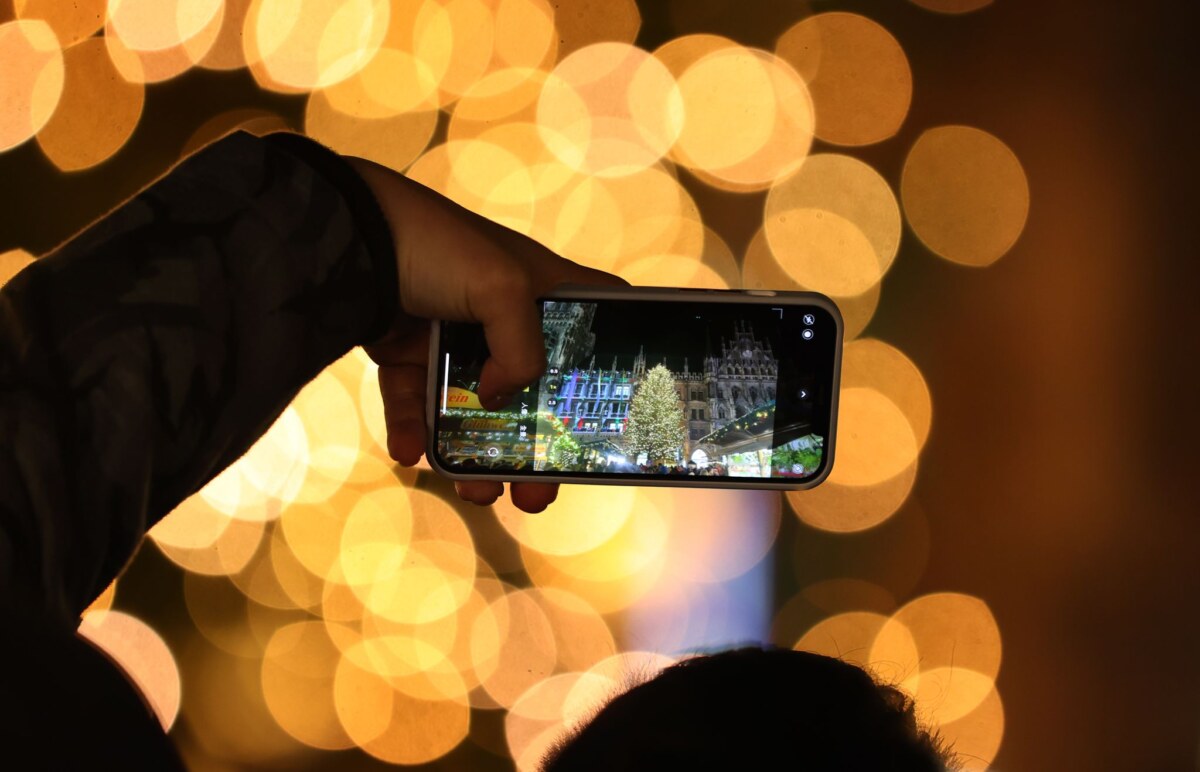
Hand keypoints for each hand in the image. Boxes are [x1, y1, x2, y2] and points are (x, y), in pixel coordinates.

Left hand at [348, 157, 625, 512]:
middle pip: (535, 391)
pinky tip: (413, 454)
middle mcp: (503, 317)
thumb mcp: (503, 289)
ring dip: (477, 456)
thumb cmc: (440, 250)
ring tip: (477, 494)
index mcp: (542, 291)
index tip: (618, 404)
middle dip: (538, 448)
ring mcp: (453, 339)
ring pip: (474, 411)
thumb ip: (522, 352)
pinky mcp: (407, 356)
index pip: (594, 318)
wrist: (351, 239)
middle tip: (538, 493)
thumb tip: (500, 399)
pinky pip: (415, 406)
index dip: (612, 355)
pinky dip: (415, 434)